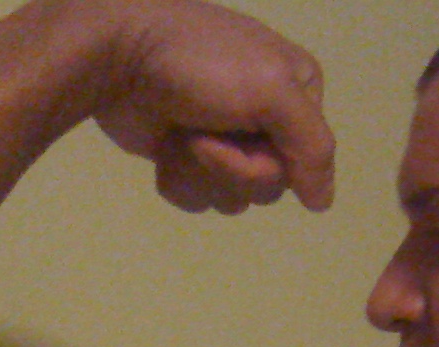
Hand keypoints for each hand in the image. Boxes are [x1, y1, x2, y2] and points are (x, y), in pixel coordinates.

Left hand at [96, 0, 334, 213]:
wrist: (115, 52)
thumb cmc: (198, 63)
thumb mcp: (272, 89)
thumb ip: (313, 146)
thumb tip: (323, 203)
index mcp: (298, 91)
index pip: (306, 160)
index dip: (270, 160)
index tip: (242, 131)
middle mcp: (267, 117)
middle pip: (270, 185)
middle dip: (231, 167)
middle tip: (203, 133)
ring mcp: (226, 138)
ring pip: (233, 197)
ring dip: (201, 173)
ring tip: (181, 134)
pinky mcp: (188, 154)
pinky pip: (199, 196)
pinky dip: (179, 177)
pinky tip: (165, 145)